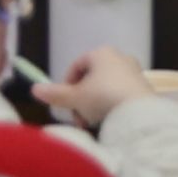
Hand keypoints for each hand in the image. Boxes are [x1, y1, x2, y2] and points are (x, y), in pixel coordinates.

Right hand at [34, 45, 151, 129]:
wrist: (139, 112)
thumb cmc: (103, 98)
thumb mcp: (75, 98)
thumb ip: (55, 94)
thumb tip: (34, 89)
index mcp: (101, 53)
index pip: (76, 65)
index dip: (66, 85)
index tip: (65, 104)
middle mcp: (119, 57)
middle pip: (91, 79)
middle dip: (81, 100)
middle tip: (78, 119)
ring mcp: (133, 71)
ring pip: (105, 88)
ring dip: (94, 106)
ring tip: (92, 123)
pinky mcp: (143, 87)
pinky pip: (120, 95)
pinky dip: (110, 106)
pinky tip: (109, 122)